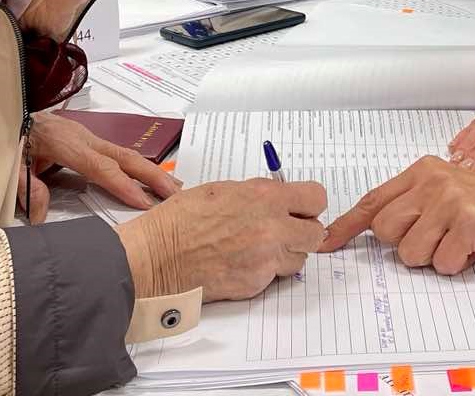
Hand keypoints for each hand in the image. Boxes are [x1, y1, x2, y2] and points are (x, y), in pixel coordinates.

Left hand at [19, 111, 180, 222]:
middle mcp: (84, 137)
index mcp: (66, 143)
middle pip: (125, 157)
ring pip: (126, 154)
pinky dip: (138, 166)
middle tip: (175, 194)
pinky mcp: (89, 139)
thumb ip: (27, 188)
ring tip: (173, 188)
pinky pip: (119, 153)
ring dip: (151, 171)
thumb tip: (40, 216)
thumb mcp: (12, 164)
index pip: (101, 167)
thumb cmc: (11, 138)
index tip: (144, 203)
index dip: (123, 185)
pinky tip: (149, 178)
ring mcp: (89, 136)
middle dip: (152, 176)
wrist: (10, 111)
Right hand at [116, 178, 327, 300]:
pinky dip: (266, 272)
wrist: (158, 257)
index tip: (302, 208)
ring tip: (260, 249)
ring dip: (287, 254)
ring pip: (299, 258)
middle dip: (303, 232)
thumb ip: (258, 194)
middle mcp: (272, 227)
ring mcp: (266, 258)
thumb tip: (276, 199)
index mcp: (265, 197)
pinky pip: (276, 277)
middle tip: (285, 231)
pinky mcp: (256, 283)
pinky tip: (243, 263)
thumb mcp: (224, 190)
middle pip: (315, 233)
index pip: (316, 198)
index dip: (310, 204)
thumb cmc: (181, 221)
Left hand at [320, 157, 474, 274]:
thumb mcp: (450, 197)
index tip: (326, 242)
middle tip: (441, 238)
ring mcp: (449, 198)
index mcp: (424, 171)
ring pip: (411, 253)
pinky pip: (443, 263)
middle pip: (386, 231)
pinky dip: (460, 265)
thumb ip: (416, 207)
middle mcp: (432, 179)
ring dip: (437, 257)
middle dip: (409, 246)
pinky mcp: (467, 220)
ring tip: (462, 241)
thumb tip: (374, 232)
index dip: (347, 226)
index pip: (373, 200)